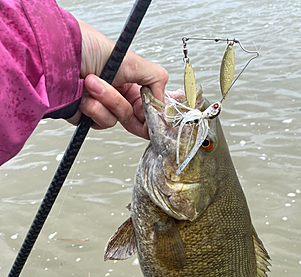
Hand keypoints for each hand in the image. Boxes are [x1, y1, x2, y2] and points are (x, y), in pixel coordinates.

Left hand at [68, 20, 167, 138]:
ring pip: (116, 120)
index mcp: (130, 82)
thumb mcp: (130, 58)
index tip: (155, 115)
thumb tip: (165, 101)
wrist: (54, 56)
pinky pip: (99, 124)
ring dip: (105, 101)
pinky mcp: (86, 117)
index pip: (149, 106)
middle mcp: (117, 96)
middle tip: (120, 93)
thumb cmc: (85, 47)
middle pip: (135, 119)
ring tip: (90, 82)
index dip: (153, 113)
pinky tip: (82, 94)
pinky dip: (92, 109)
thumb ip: (155, 78)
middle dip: (122, 103)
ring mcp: (101, 107)